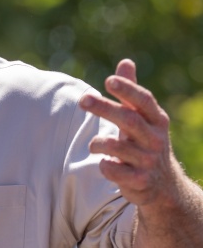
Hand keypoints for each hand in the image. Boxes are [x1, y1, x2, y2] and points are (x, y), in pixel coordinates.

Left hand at [79, 59, 180, 207]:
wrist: (163, 186)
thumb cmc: (144, 142)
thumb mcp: (141, 117)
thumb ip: (131, 91)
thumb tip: (126, 61)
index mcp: (156, 120)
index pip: (144, 100)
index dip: (128, 89)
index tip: (108, 80)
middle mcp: (156, 139)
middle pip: (129, 120)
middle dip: (105, 108)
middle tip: (83, 100)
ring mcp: (149, 161)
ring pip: (120, 147)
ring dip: (99, 142)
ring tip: (94, 144)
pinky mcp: (140, 181)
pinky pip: (117, 171)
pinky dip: (106, 165)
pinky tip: (104, 163)